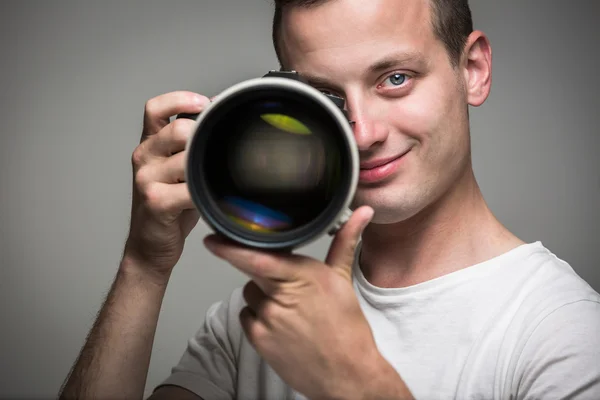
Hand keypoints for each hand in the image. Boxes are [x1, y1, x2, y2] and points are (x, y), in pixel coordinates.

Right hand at [123, 91, 209, 277]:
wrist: (150, 245)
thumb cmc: (171, 206)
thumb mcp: (179, 169)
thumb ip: (192, 145)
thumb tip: (221, 116)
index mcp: (150, 145)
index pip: (155, 108)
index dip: (179, 99)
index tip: (204, 103)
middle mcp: (144, 157)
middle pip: (177, 130)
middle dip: (203, 136)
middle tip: (220, 149)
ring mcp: (147, 179)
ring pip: (185, 157)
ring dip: (207, 165)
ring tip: (218, 175)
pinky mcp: (154, 201)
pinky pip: (186, 188)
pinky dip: (203, 190)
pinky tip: (211, 195)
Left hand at [204, 206, 411, 399]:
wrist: (346, 373)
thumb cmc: (347, 327)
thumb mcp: (343, 278)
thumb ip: (345, 241)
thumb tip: (362, 212)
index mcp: (304, 275)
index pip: (258, 257)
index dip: (231, 247)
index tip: (213, 239)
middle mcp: (282, 296)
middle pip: (251, 271)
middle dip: (263, 273)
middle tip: (285, 286)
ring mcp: (267, 319)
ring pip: (250, 293)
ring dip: (263, 296)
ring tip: (289, 309)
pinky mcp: (258, 339)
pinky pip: (247, 317)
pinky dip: (258, 318)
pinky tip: (281, 325)